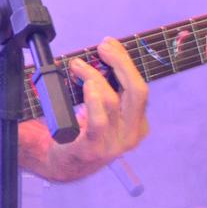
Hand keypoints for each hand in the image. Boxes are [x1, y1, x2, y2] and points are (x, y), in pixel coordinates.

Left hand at [44, 37, 149, 180]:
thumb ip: (109, 84)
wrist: (66, 163)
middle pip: (136, 91)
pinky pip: (97, 122)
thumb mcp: (105, 109)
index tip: (110, 43)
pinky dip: (93, 101)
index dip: (126, 62)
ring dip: (94, 77)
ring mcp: (114, 143)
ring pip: (112, 101)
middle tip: (102, 47)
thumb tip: (107, 48)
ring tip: (78, 65)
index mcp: (138, 123)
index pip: (140, 87)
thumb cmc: (86, 130)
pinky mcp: (93, 148)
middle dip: (121, 63)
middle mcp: (131, 134)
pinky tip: (86, 86)